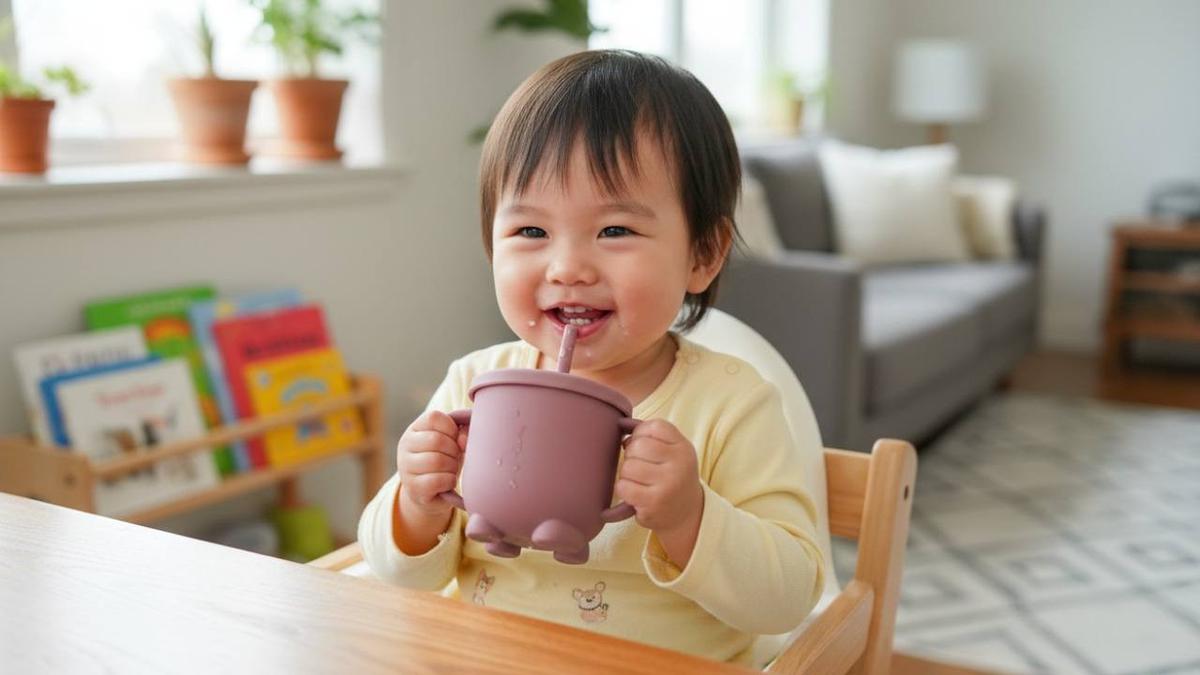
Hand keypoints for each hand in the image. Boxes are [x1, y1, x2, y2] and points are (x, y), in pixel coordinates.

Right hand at [396, 410, 466, 519]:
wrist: (431, 491)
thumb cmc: (445, 459)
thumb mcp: (453, 441)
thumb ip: (462, 431)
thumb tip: (464, 440)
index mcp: (415, 429)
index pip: (433, 418)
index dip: (451, 428)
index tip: (456, 439)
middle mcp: (405, 445)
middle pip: (436, 440)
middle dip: (454, 450)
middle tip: (455, 457)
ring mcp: (406, 467)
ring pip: (436, 461)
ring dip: (452, 466)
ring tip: (452, 469)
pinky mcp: (413, 488)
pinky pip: (436, 481)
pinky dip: (449, 481)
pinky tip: (449, 482)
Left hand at [614, 419, 703, 538]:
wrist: (686, 513)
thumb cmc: (672, 476)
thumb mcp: (673, 452)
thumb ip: (652, 436)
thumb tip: (622, 429)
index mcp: (683, 448)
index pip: (653, 426)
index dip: (641, 434)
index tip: (646, 447)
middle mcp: (679, 465)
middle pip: (637, 446)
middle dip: (631, 455)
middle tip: (641, 467)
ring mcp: (667, 485)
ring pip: (628, 467)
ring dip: (627, 474)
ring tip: (639, 482)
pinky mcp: (653, 503)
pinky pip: (623, 487)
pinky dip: (624, 490)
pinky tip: (635, 494)